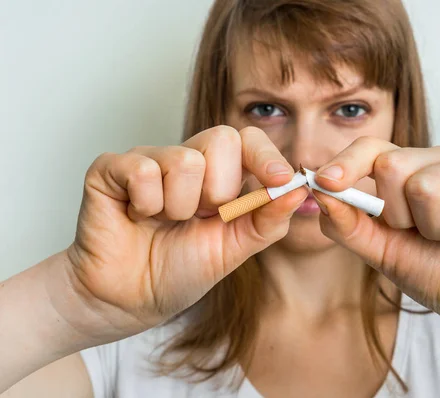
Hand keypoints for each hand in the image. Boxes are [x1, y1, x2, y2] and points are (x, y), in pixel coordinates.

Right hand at [65, 126, 306, 340]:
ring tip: (165, 222)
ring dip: (180, 207)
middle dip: (219, 191)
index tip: (278, 179)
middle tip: (199, 217)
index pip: (249, 140)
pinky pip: (143, 169)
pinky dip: (146, 204)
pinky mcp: (111, 168)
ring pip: (185, 161)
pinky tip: (138, 217)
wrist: (131, 300)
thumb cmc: (181, 270)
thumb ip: (268, 220)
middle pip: (222, 139)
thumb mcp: (234, 249)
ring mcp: (149, 159)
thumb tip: (299, 189)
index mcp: (219, 174)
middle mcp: (186, 158)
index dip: (266, 156)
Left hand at [313, 137, 439, 337]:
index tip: (324, 181)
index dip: (345, 162)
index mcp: (405, 169)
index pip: (370, 148)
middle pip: (392, 165)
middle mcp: (435, 160)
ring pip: (425, 186)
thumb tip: (318, 192)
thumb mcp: (378, 250)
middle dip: (397, 215)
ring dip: (431, 228)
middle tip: (421, 233)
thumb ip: (347, 224)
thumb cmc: (432, 269)